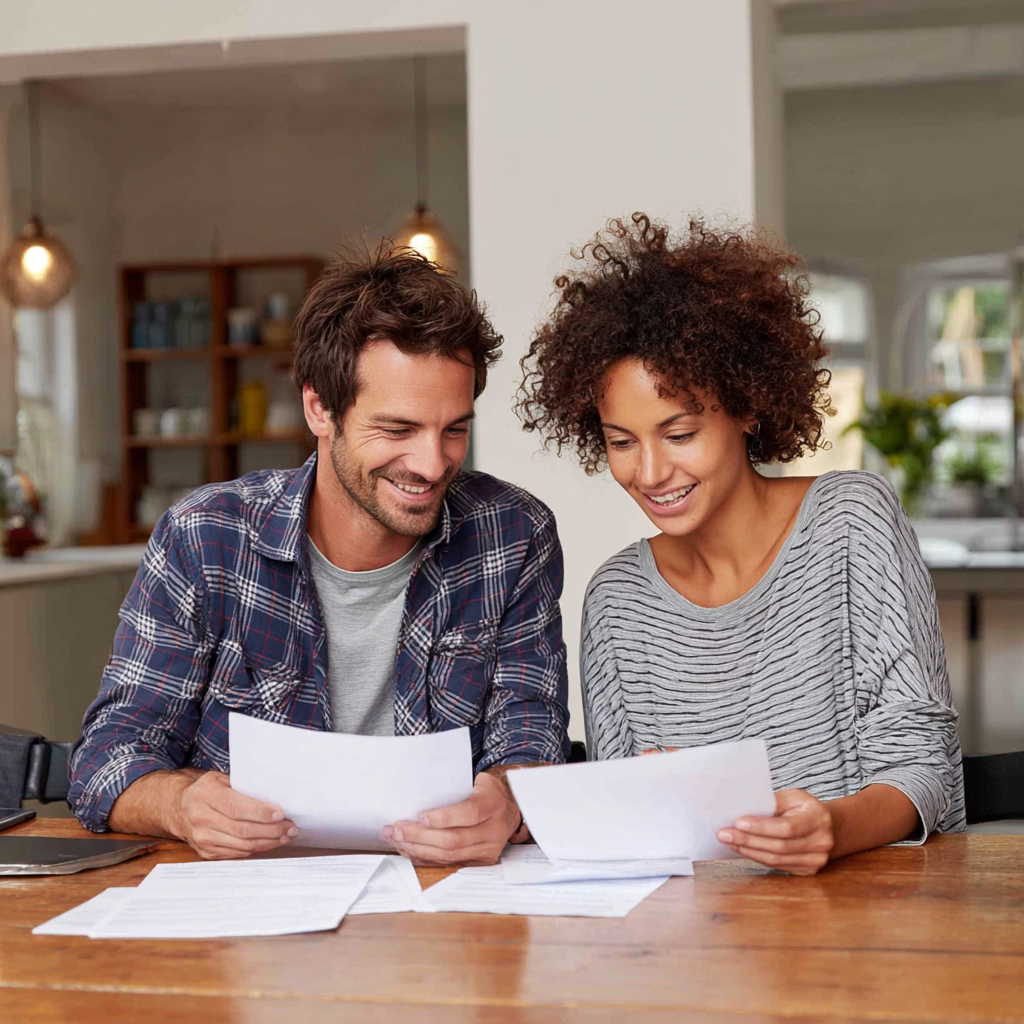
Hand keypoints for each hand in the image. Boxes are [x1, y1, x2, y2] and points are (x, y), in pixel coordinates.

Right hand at [173, 771, 297, 859]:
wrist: (179, 808)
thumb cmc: (208, 790)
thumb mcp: (221, 779)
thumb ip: (243, 787)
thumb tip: (276, 794)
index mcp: (206, 794)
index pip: (237, 807)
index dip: (260, 812)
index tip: (281, 814)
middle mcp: (201, 817)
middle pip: (242, 829)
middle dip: (271, 830)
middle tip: (290, 827)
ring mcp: (202, 838)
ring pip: (242, 844)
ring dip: (268, 842)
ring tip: (286, 836)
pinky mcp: (206, 852)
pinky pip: (237, 853)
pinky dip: (256, 849)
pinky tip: (270, 842)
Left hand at [380, 771, 521, 865]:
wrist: (510, 809)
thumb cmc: (487, 792)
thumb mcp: (478, 781)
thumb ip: (455, 789)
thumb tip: (418, 796)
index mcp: (493, 805)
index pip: (469, 814)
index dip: (444, 818)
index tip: (420, 817)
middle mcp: (494, 830)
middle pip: (454, 839)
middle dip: (420, 836)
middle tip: (396, 830)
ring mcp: (488, 849)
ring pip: (449, 855)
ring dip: (419, 849)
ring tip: (397, 840)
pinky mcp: (481, 861)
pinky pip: (450, 863)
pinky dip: (427, 858)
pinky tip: (410, 851)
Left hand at [716, 788, 833, 875]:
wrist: (826, 826)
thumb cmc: (803, 807)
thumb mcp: (793, 796)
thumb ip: (773, 802)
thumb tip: (744, 808)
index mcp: (818, 818)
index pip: (787, 827)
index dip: (761, 827)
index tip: (738, 822)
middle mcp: (821, 842)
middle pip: (779, 846)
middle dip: (748, 840)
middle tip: (723, 834)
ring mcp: (816, 860)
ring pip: (776, 859)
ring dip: (748, 851)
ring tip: (728, 842)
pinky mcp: (807, 870)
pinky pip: (777, 865)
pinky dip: (757, 857)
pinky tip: (742, 849)